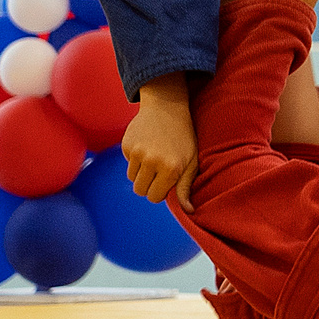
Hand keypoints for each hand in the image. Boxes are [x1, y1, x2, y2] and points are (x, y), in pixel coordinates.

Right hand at [122, 87, 198, 211]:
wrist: (167, 106)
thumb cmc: (183, 137)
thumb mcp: (191, 161)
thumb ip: (186, 188)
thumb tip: (189, 211)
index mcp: (171, 169)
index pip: (154, 197)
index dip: (159, 191)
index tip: (166, 179)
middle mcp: (152, 161)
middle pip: (140, 190)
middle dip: (148, 185)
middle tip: (158, 170)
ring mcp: (137, 152)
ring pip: (132, 178)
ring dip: (141, 172)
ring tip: (154, 155)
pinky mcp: (126, 144)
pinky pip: (127, 162)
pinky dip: (134, 158)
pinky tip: (146, 145)